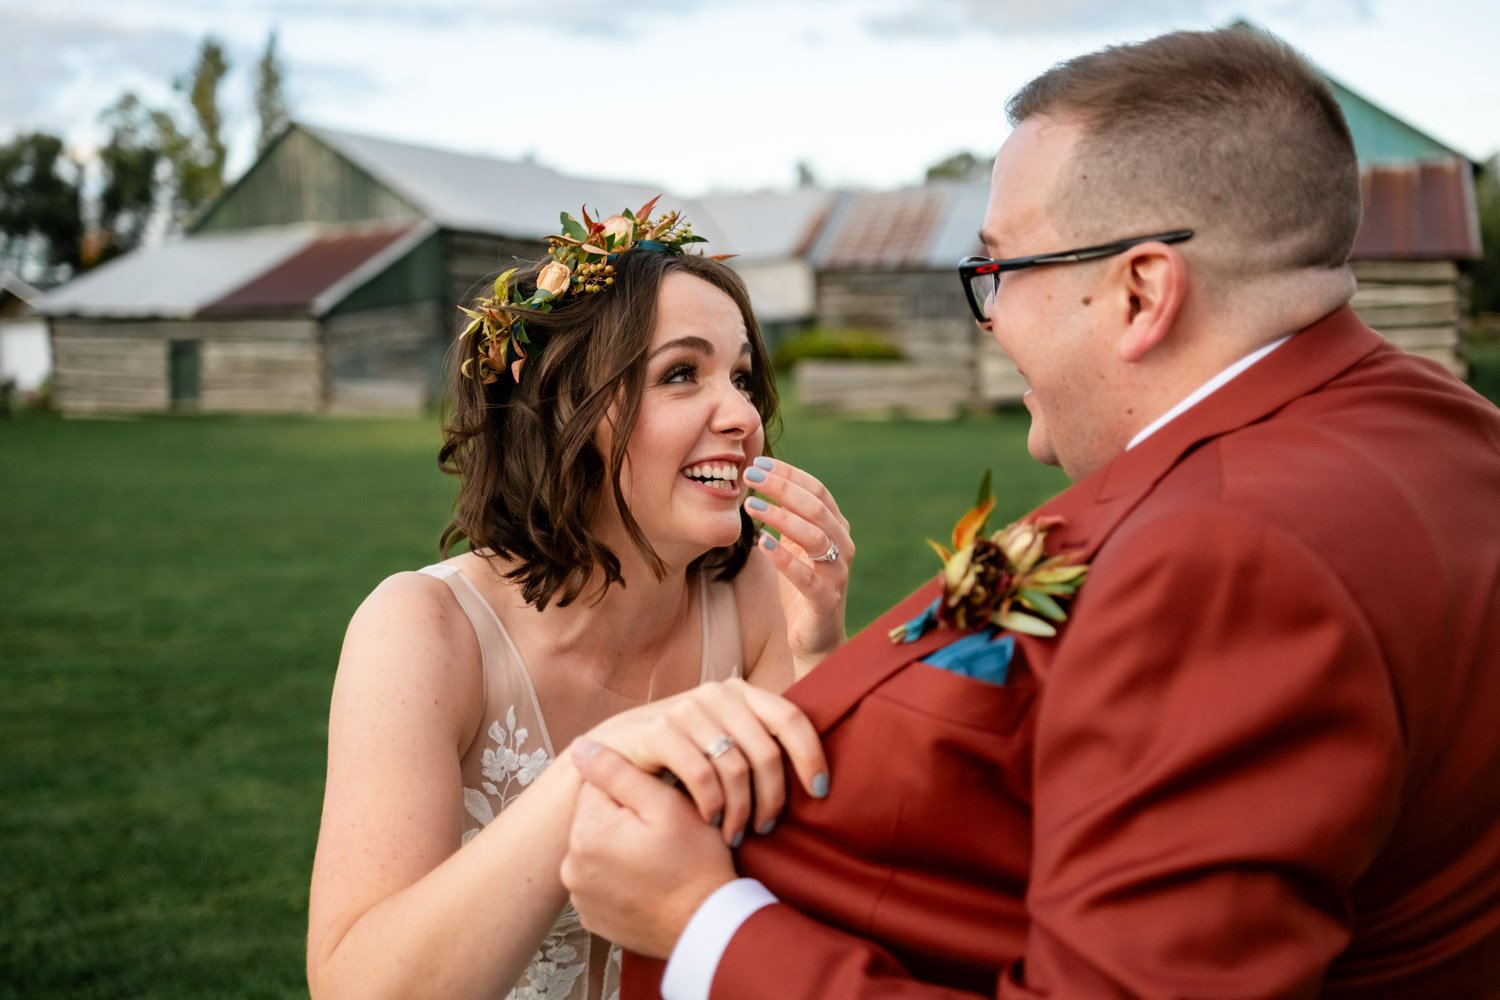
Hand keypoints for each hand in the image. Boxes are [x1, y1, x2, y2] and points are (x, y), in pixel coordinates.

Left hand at [562, 740, 736, 958]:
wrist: (707, 926)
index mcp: (586, 831)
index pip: (600, 786)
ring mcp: (580, 896)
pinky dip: (620, 878)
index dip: (635, 791)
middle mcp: (571, 866)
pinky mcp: (592, 917)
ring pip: (599, 850)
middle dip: (626, 820)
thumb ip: (618, 771)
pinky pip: (601, 882)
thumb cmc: (695, 863)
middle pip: (597, 819)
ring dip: (621, 848)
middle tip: (664, 837)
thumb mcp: (664, 804)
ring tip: (659, 861)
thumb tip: (581, 747)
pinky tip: (649, 882)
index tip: (660, 808)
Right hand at [584, 678, 827, 845]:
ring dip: (741, 809)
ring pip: (736, 767)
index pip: (791, 718)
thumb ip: (760, 744)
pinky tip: (710, 822)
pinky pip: (701, 775)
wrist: (612, 754)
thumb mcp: (723, 742)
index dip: (811, 756)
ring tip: (737, 834)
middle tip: (765, 828)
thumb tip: (819, 775)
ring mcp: (685, 710)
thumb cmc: (679, 756)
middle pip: (767, 751)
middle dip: (772, 798)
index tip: (819, 793)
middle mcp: (716, 694)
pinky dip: (712, 805)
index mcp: (741, 693)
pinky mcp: (657, 731)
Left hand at [743, 457, 852, 672]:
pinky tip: (762, 543)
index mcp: (837, 528)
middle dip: (782, 487)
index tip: (758, 462)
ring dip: (781, 517)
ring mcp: (837, 574)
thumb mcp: (794, 544)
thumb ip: (787, 516)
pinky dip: (784, 558)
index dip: (789, 474)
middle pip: (816, 507)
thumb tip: (761, 478)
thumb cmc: (801, 585)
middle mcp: (843, 546)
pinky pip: (807, 576)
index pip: (817, 490)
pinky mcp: (826, 601)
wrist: (815, 638)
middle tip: (750, 476)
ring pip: (815, 536)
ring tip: (750, 506)